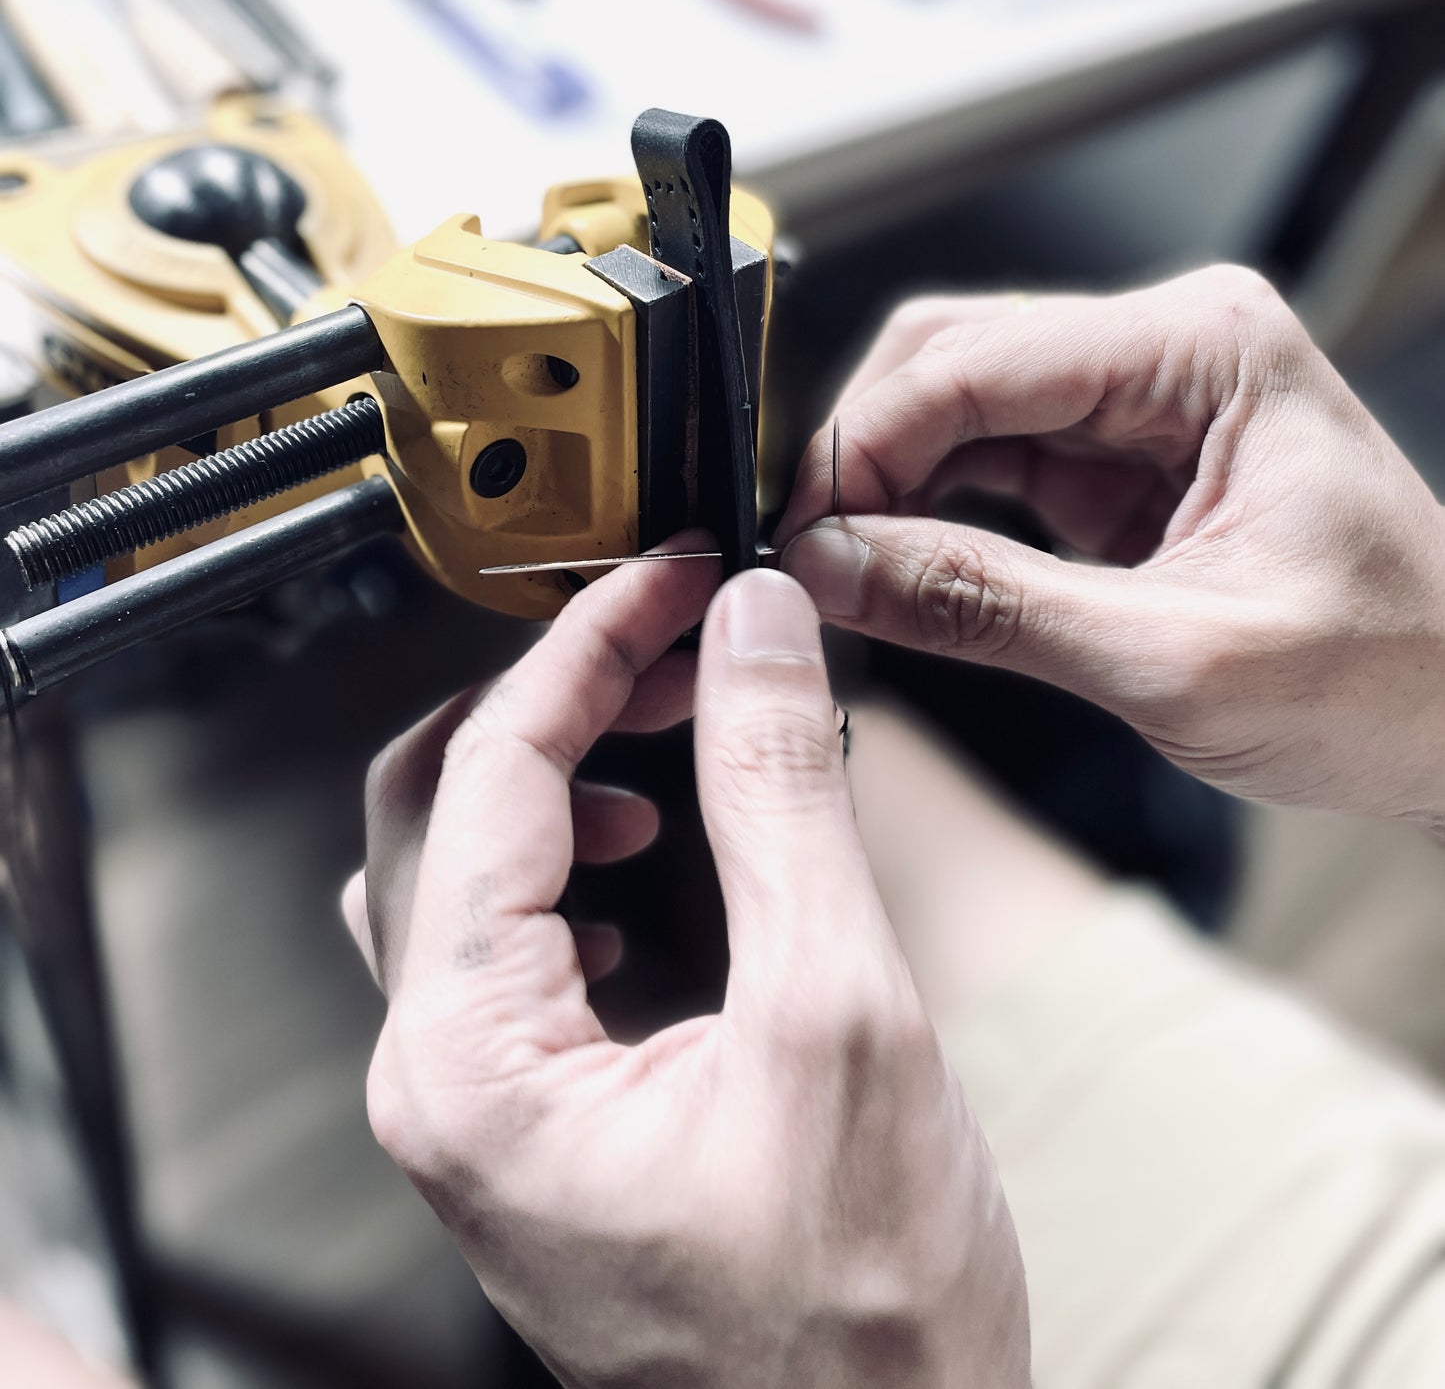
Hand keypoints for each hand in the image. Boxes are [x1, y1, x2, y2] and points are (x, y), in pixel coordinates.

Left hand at [344, 555, 1027, 1388]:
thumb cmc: (861, 1333)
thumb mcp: (840, 1017)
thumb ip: (780, 797)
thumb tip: (751, 631)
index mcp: (469, 1064)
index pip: (491, 772)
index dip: (587, 645)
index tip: (675, 575)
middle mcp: (442, 1086)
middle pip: (446, 806)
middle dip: (566, 696)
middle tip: (686, 636)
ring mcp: (484, 1108)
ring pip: (475, 866)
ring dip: (571, 768)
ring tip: (681, 729)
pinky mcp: (541, 1120)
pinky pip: (516, 939)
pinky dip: (583, 854)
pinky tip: (665, 851)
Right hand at [780, 266, 1444, 823]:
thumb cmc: (1392, 681)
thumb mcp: (1170, 657)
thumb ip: (984, 604)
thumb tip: (829, 568)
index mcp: (1205, 347)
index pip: (977, 359)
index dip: (865, 443)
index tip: (795, 528)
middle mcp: (1169, 350)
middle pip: (953, 360)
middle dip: (866, 454)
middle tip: (803, 552)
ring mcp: (1144, 405)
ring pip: (960, 411)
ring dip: (891, 488)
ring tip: (839, 571)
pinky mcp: (1124, 467)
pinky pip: (993, 469)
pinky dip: (932, 518)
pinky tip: (898, 570)